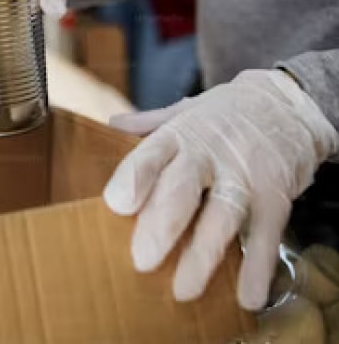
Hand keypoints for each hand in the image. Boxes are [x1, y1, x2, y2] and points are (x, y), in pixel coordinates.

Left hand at [103, 70, 338, 310]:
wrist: (287, 102)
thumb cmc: (224, 113)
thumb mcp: (185, 111)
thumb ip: (149, 124)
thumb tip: (111, 124)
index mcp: (180, 135)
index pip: (151, 154)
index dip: (134, 178)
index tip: (117, 204)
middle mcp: (210, 154)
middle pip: (182, 190)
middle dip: (161, 225)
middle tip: (141, 259)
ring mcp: (244, 176)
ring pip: (222, 216)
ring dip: (203, 255)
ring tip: (183, 289)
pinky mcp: (275, 197)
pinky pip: (266, 235)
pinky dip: (258, 266)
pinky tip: (248, 295)